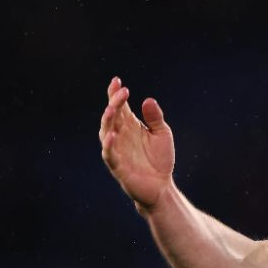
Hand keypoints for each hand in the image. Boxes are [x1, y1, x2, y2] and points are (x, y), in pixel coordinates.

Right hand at [99, 77, 174, 210]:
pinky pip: (109, 154)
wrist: (161, 186)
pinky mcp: (118, 166)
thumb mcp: (162, 134)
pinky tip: (112, 135)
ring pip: (105, 132)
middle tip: (122, 92)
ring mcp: (117, 150)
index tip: (117, 81)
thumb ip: (155, 118)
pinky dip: (108, 145)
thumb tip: (148, 100)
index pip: (119, 107)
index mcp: (129, 126)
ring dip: (107, 120)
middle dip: (114, 103)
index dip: (115, 94)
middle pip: (112, 116)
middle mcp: (120, 136)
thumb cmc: (159, 159)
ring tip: (111, 108)